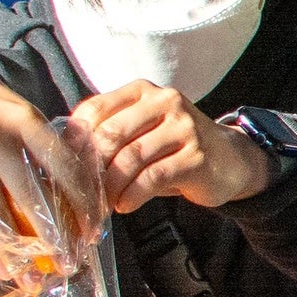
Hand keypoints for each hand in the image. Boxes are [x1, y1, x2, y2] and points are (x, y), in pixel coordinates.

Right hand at [0, 53, 94, 268]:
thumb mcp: (23, 114)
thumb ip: (47, 150)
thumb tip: (82, 200)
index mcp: (24, 121)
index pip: (62, 167)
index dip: (81, 203)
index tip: (94, 232)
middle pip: (31, 197)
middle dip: (54, 235)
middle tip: (70, 264)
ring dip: (19, 252)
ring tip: (36, 280)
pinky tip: (3, 270)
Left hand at [70, 79, 272, 214]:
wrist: (230, 159)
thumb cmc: (175, 148)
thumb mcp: (143, 131)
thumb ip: (110, 134)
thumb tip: (66, 160)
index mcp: (143, 92)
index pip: (95, 109)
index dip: (74, 141)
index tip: (67, 167)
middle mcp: (165, 102)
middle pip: (110, 134)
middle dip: (91, 169)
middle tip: (83, 192)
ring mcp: (184, 127)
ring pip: (130, 158)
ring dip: (110, 187)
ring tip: (105, 202)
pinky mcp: (196, 156)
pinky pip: (152, 177)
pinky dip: (132, 195)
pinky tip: (126, 204)